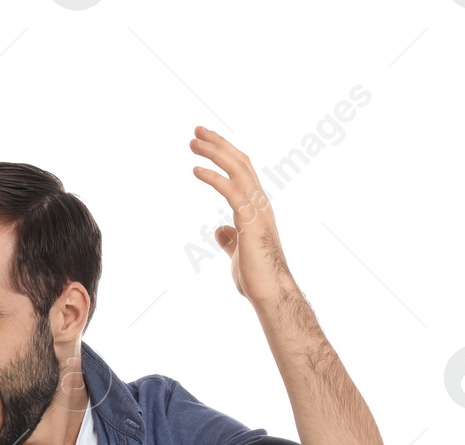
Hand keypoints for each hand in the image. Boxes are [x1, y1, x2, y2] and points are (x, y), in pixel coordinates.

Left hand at [189, 125, 292, 304]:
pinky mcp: (252, 221)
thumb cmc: (257, 277)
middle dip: (219, 144)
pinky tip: (197, 170)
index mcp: (257, 208)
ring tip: (193, 142)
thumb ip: (230, 239)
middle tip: (196, 131)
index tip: (205, 142)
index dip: (225, 154)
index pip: (242, 172)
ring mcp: (258, 210)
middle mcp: (261, 203)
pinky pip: (232, 191)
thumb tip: (220, 230)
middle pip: (241, 163)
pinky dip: (215, 177)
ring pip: (239, 170)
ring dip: (215, 153)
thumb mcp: (238, 253)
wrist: (270, 293)